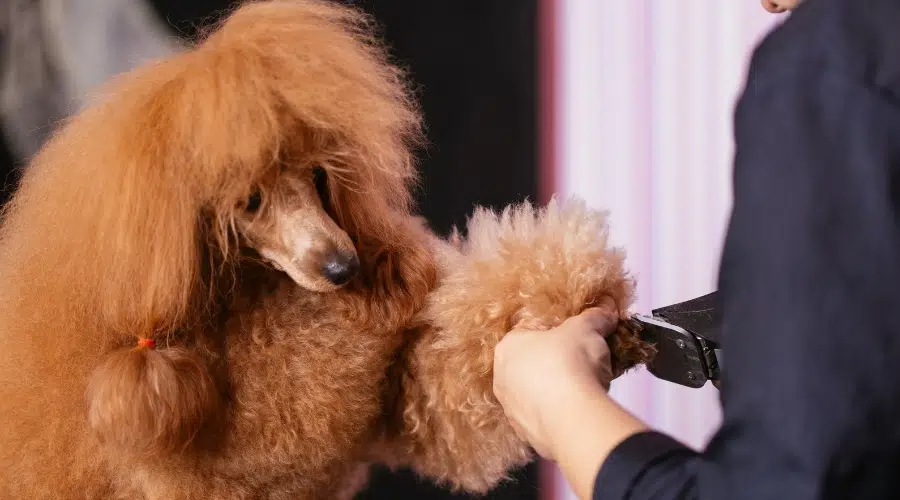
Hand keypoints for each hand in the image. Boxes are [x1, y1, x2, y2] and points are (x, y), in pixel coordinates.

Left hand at [492, 297, 619, 459]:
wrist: (573, 416)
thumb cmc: (571, 362)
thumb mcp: (586, 328)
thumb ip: (594, 318)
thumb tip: (605, 314)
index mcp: (507, 347)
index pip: (528, 333)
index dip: (555, 334)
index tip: (575, 339)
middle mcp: (502, 379)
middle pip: (531, 365)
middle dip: (555, 363)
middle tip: (581, 363)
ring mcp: (512, 410)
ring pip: (536, 394)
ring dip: (556, 392)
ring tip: (584, 390)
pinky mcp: (526, 434)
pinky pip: (545, 419)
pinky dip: (560, 414)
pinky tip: (579, 411)